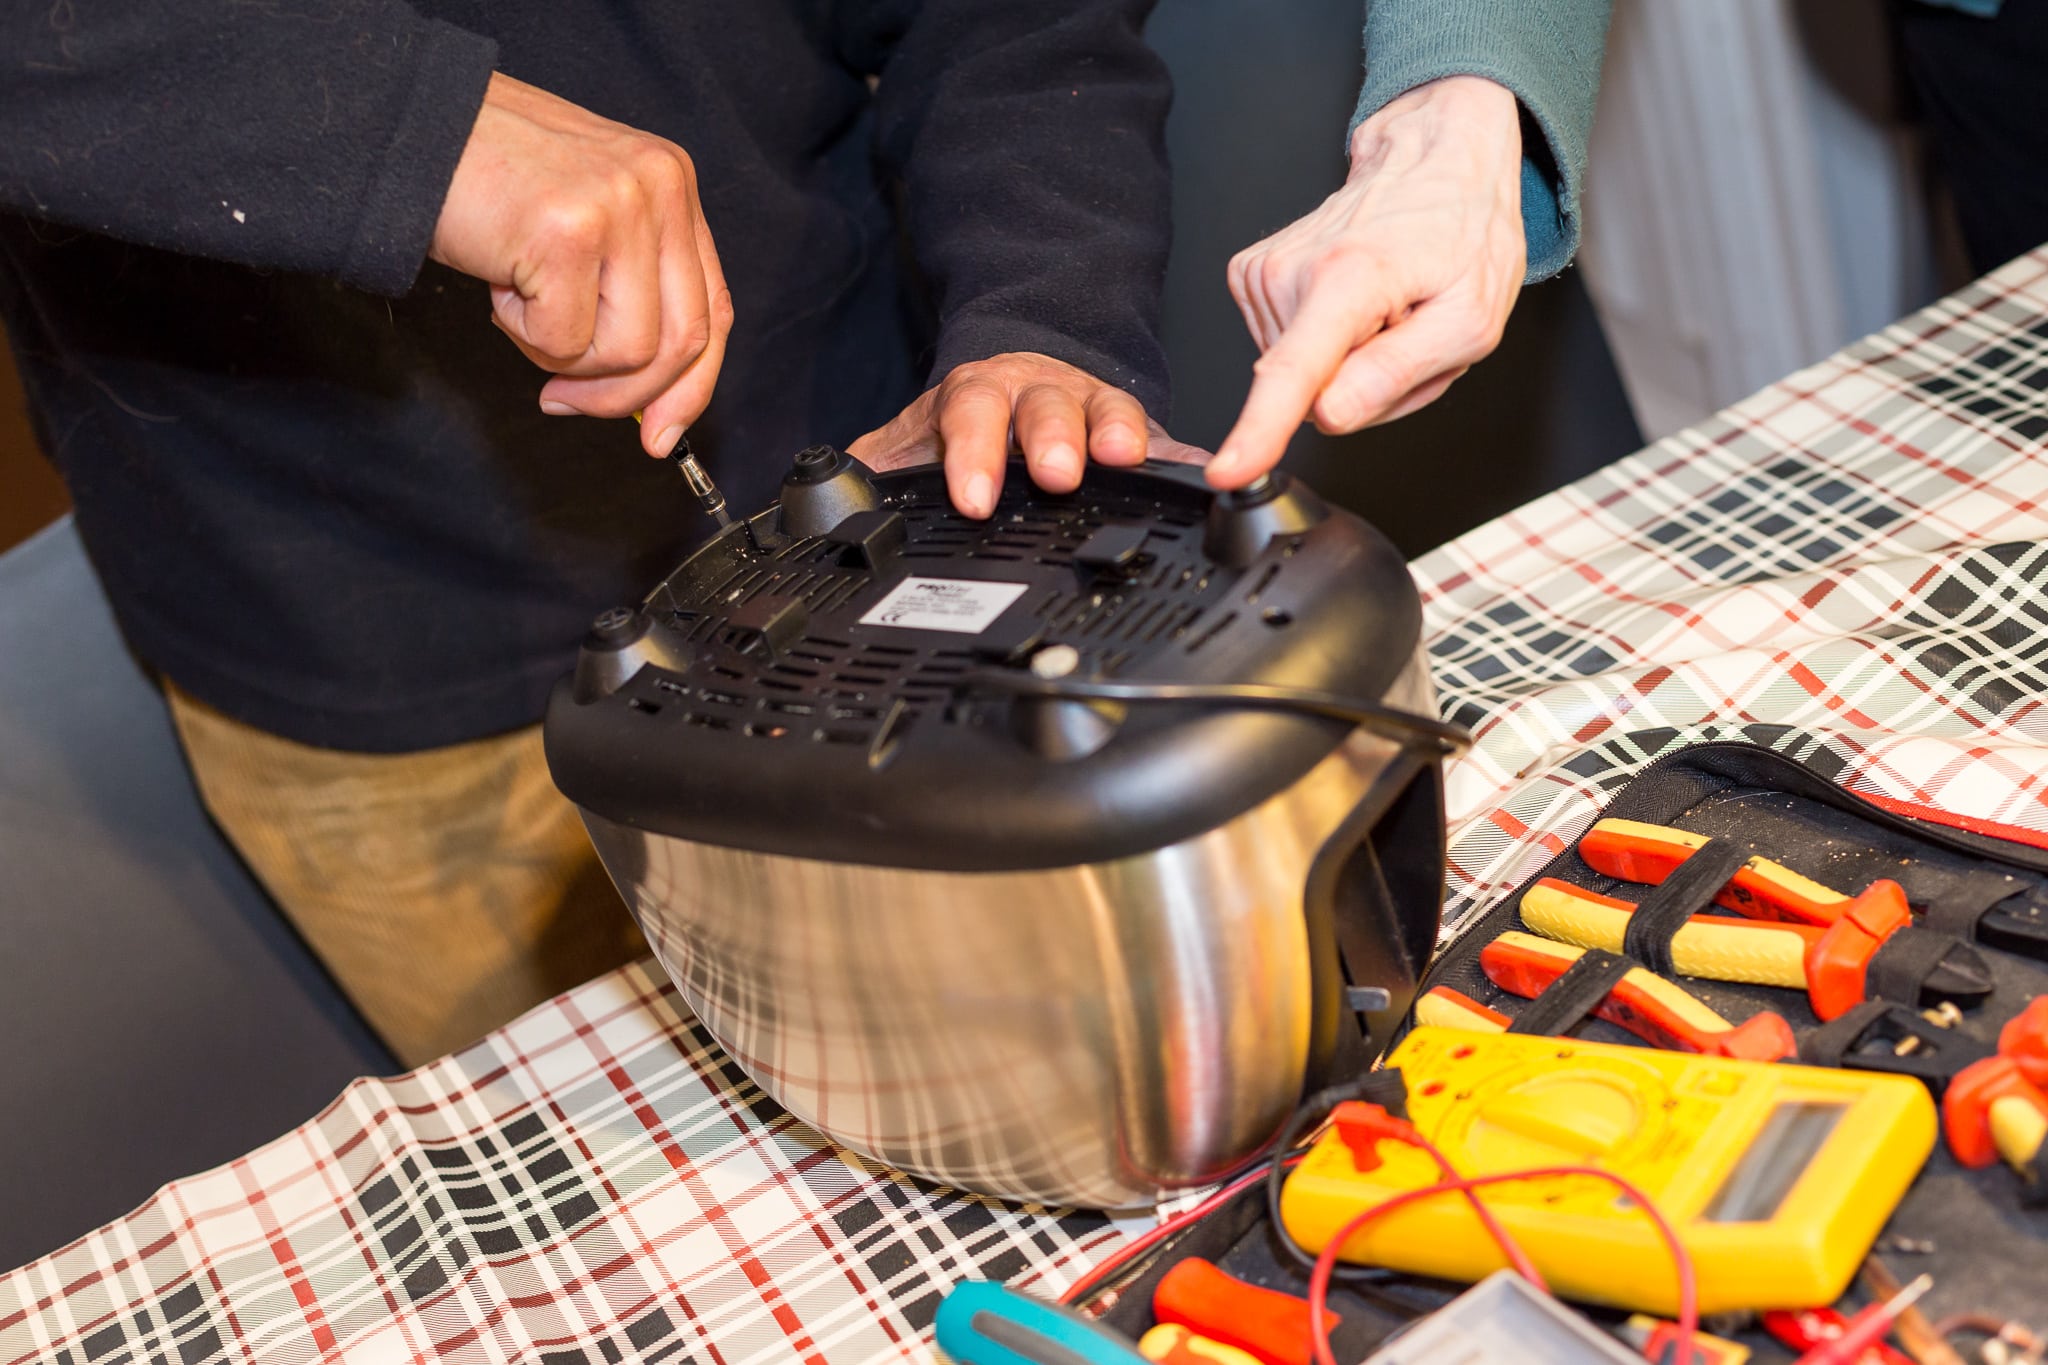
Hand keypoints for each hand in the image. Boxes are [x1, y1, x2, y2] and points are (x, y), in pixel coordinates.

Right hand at [429, 72, 732, 456]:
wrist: (401, 130)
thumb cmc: (484, 179)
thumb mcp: (582, 222)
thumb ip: (627, 289)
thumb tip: (652, 399)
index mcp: (672, 183)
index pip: (713, 309)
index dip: (690, 386)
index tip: (660, 433)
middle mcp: (661, 187)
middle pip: (685, 341)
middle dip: (625, 395)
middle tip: (565, 399)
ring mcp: (622, 205)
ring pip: (630, 351)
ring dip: (563, 357)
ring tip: (518, 305)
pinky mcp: (571, 233)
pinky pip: (565, 341)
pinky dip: (524, 335)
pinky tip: (498, 283)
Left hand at [848, 352, 1201, 516]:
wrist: (1021, 378)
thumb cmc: (969, 422)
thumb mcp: (912, 441)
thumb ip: (876, 468)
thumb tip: (828, 503)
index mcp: (975, 394)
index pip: (969, 413)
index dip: (974, 452)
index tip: (974, 497)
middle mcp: (1037, 392)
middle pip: (1044, 405)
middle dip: (1051, 437)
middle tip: (1055, 474)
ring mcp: (1093, 406)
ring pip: (1108, 408)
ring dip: (1117, 433)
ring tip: (1127, 458)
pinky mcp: (1141, 431)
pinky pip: (1165, 440)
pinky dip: (1181, 457)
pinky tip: (1199, 474)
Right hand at [1208, 75, 1524, 488]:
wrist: (1435, 158)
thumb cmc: (1460, 230)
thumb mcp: (1468, 320)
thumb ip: (1397, 373)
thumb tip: (1330, 414)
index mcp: (1349, 279)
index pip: (1295, 372)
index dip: (1259, 431)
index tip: (1229, 469)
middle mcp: (1294, 271)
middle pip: (1310, 393)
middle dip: (1363, 384)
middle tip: (1407, 330)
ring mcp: (1266, 272)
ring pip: (1299, 378)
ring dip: (1350, 361)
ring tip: (1388, 311)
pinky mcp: (1252, 277)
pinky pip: (1285, 352)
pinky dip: (1327, 344)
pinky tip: (1357, 306)